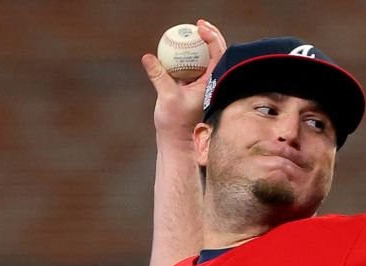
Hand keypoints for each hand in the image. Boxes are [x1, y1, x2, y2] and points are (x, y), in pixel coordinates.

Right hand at [142, 19, 227, 135]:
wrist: (177, 141)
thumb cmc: (175, 123)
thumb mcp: (166, 97)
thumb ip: (159, 76)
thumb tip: (148, 57)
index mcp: (211, 84)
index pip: (218, 55)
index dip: (212, 37)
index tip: (200, 27)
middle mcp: (210, 84)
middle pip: (215, 54)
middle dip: (209, 35)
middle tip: (198, 24)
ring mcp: (203, 86)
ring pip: (205, 60)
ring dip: (200, 44)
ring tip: (191, 30)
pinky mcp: (193, 89)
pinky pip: (193, 67)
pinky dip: (188, 56)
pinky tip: (178, 47)